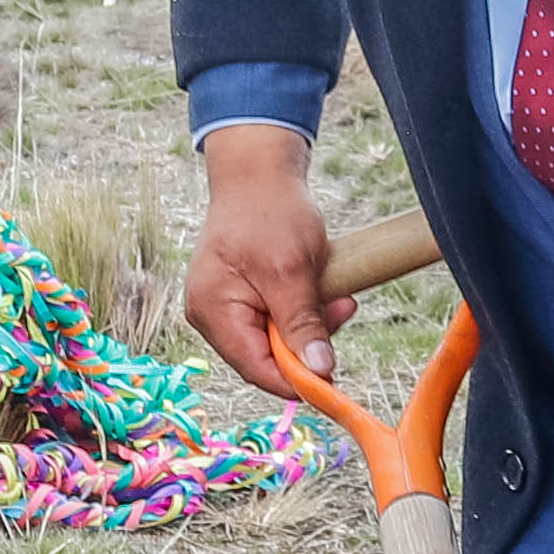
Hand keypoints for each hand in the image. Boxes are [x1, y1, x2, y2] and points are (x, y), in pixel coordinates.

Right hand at [176, 126, 347, 397]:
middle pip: (265, 357)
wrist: (257, 174)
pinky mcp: (239, 298)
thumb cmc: (269, 212)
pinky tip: (319, 288)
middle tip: (342, 310)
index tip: (335, 377)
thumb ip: (302, 323)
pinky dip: (301, 310)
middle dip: (307, 341)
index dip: (296, 380)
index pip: (255, 368)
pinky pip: (273, 320)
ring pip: (274, 340)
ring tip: (336, 295)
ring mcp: (223, 308)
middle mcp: (210, 316)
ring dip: (309, 323)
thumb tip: (319, 372)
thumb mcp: (292, 269)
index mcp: (212, 311)